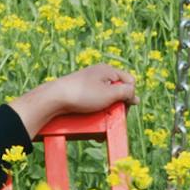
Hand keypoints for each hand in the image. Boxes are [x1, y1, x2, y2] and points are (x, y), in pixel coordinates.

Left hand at [7, 63, 135, 131]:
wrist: (54, 99)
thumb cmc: (83, 94)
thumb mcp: (110, 94)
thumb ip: (126, 93)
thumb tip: (135, 97)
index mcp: (108, 70)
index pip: (129, 81)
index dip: (130, 94)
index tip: (124, 106)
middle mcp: (98, 74)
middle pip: (117, 91)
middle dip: (117, 105)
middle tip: (113, 115)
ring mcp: (88, 84)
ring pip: (105, 99)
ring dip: (106, 111)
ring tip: (101, 119)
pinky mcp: (79, 93)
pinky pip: (93, 102)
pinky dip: (95, 112)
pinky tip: (92, 119)